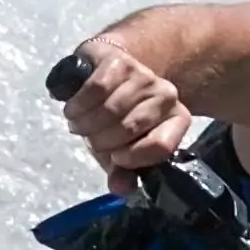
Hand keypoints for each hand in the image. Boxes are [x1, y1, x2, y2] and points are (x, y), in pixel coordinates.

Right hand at [56, 33, 191, 175]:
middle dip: (101, 141)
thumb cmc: (116, 118)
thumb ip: (123, 172)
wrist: (107, 72)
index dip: (132, 157)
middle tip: (89, 138)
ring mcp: (144, 75)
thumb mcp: (120, 149)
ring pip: (111, 109)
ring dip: (86, 123)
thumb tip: (120, 188)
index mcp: (176, 120)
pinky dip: (79, 105)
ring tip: (78, 124)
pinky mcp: (118, 62)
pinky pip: (95, 89)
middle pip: (129, 128)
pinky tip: (73, 109)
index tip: (115, 157)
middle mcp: (166, 95)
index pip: (160, 146)